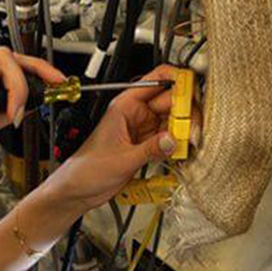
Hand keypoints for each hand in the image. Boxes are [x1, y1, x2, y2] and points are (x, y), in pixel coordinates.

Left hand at [47, 65, 201, 212]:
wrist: (78, 190)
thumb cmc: (86, 169)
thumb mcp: (122, 159)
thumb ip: (150, 149)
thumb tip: (174, 139)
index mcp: (125, 105)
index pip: (157, 80)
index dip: (179, 81)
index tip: (193, 93)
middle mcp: (136, 114)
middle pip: (173, 101)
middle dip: (186, 112)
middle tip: (193, 129)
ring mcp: (144, 129)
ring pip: (175, 121)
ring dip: (185, 130)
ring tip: (189, 143)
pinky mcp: (148, 145)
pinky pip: (170, 139)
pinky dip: (178, 145)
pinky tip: (182, 151)